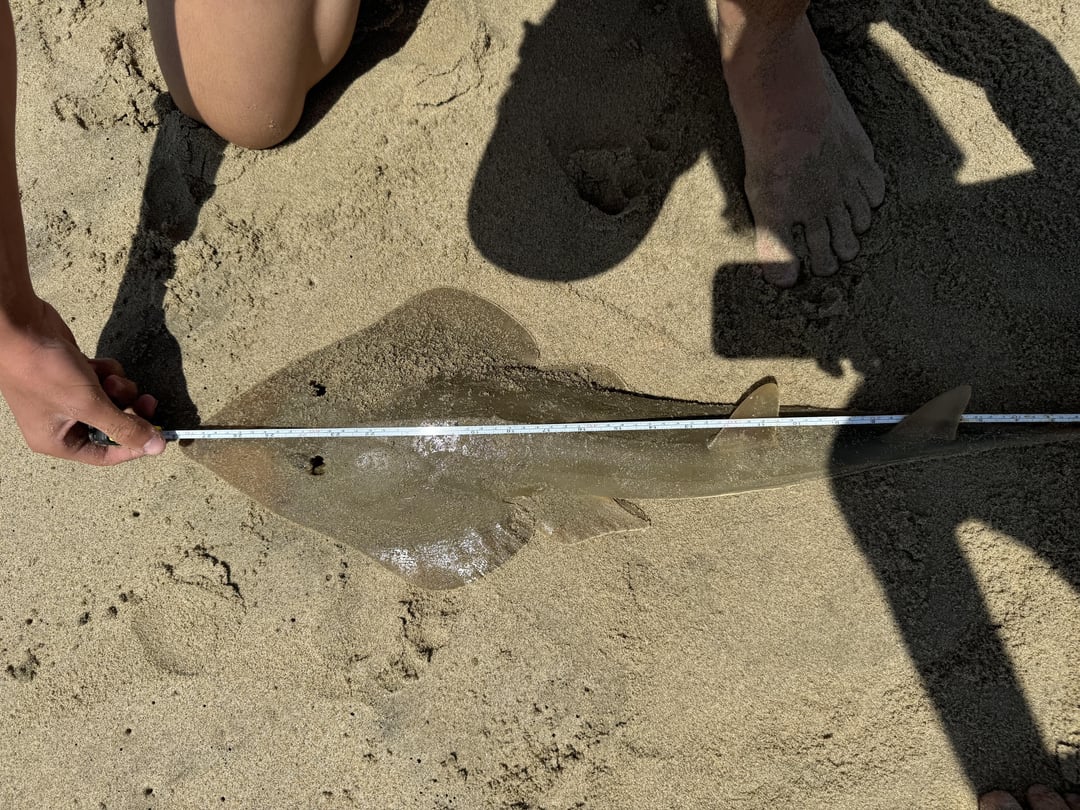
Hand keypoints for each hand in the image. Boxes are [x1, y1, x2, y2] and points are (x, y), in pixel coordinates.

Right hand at [0, 297, 166, 464]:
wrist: (20, 327)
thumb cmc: (45, 371)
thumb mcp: (89, 404)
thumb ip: (124, 427)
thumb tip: (155, 448)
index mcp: (57, 440)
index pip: (104, 455)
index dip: (133, 446)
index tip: (158, 435)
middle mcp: (62, 422)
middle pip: (112, 426)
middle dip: (128, 411)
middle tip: (147, 400)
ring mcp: (69, 397)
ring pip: (113, 401)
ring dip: (119, 389)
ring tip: (111, 378)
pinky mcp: (76, 375)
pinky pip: (106, 381)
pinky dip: (109, 373)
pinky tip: (98, 363)